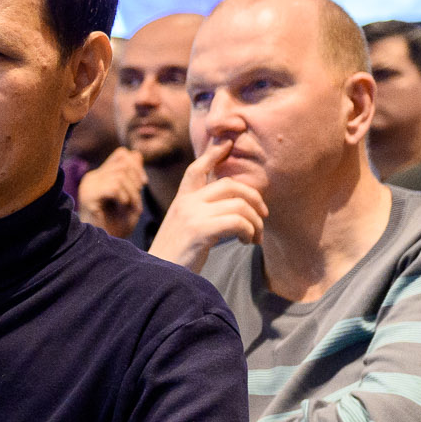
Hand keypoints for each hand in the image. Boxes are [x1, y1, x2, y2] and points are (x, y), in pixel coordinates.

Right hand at [76, 148, 145, 239]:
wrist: (103, 248)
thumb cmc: (117, 226)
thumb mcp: (131, 197)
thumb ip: (133, 176)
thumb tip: (136, 154)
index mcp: (100, 176)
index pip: (121, 155)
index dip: (137, 165)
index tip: (143, 184)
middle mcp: (92, 178)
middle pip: (123, 162)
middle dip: (137, 180)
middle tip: (137, 199)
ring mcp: (88, 186)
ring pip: (120, 174)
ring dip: (132, 191)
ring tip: (132, 206)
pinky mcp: (88, 196)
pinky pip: (113, 186)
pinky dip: (124, 196)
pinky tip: (124, 207)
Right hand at [150, 134, 266, 271]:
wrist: (157, 278)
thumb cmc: (175, 258)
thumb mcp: (183, 230)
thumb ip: (199, 214)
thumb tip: (229, 207)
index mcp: (180, 202)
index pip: (196, 170)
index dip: (213, 154)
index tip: (228, 143)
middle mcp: (185, 203)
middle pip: (229, 185)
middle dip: (254, 198)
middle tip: (263, 216)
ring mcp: (191, 215)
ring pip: (239, 204)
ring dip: (256, 222)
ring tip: (254, 237)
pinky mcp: (200, 230)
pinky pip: (238, 222)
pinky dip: (250, 232)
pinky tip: (247, 242)